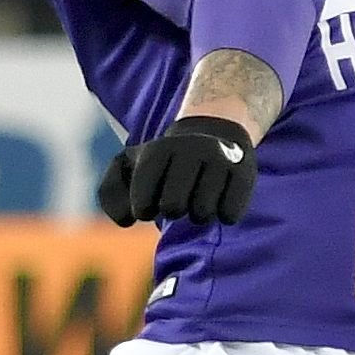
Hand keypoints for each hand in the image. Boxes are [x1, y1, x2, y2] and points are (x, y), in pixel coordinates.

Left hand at [97, 115, 256, 225]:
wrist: (212, 135)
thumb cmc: (162, 163)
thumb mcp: (127, 166)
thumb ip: (110, 193)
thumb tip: (128, 220)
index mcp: (158, 151)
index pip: (142, 201)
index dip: (144, 209)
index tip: (147, 205)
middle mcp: (190, 150)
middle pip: (173, 208)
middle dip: (171, 211)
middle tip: (175, 201)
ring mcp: (219, 160)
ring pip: (202, 213)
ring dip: (196, 215)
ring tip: (196, 199)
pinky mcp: (244, 172)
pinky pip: (229, 213)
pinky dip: (222, 215)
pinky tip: (219, 200)